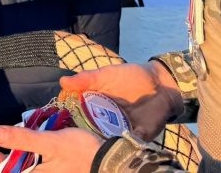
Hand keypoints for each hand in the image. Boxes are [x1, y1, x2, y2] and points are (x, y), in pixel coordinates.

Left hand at [0, 124, 102, 172]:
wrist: (108, 162)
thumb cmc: (79, 153)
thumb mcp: (50, 142)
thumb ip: (23, 139)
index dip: (0, 165)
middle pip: (21, 171)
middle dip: (14, 159)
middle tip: (13, 143)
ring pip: (32, 169)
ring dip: (27, 158)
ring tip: (28, 143)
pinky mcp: (61, 172)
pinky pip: (44, 167)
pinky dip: (39, 159)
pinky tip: (42, 148)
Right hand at [56, 63, 178, 140]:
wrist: (161, 83)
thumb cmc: (130, 77)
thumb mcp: (105, 75)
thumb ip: (85, 79)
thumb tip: (62, 82)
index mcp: (96, 108)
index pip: (78, 118)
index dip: (69, 122)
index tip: (59, 125)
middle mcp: (106, 122)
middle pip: (91, 133)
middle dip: (83, 137)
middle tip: (75, 139)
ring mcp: (122, 131)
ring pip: (108, 141)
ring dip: (102, 143)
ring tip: (93, 145)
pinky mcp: (138, 137)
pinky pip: (128, 145)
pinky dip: (123, 146)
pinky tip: (116, 144)